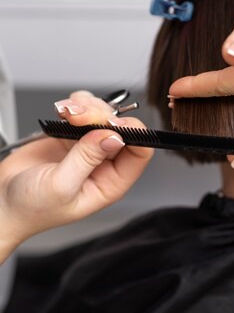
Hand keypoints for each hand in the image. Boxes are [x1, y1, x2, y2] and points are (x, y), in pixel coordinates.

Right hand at [0, 91, 152, 261]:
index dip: (132, 133)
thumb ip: (87, 158)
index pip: (140, 152)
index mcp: (111, 183)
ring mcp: (87, 147)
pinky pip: (83, 110)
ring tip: (67, 112)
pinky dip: (75, 104)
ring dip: (88, 106)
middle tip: (80, 116)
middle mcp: (104, 164)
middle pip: (122, 127)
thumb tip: (114, 136)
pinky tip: (62, 111)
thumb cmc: (31, 208)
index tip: (112, 123)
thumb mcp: (61, 186)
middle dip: (103, 115)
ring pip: (103, 115)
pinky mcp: (70, 135)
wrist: (1, 202)